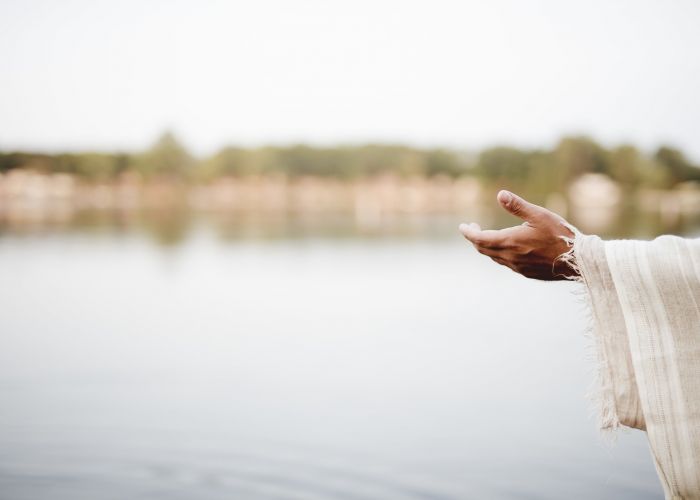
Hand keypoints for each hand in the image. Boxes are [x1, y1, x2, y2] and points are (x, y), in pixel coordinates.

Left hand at [459, 190, 576, 280]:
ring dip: (487, 246)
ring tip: (488, 235)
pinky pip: (505, 263)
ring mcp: (517, 267)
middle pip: (483, 249)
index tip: (462, 227)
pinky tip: (506, 248)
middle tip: (473, 228)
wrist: (578, 261)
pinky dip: (499, 254)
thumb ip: (518, 206)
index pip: (479, 239)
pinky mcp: (526, 273)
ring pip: (494, 257)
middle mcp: (510, 257)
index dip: (468, 233)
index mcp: (510, 242)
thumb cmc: (560, 235)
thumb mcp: (539, 215)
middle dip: (475, 238)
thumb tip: (500, 194)